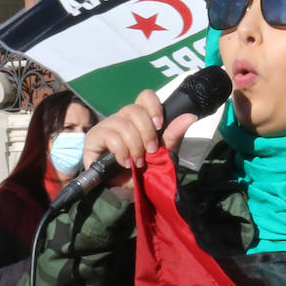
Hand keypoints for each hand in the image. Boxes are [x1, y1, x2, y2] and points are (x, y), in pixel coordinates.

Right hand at [81, 90, 198, 175]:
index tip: (159, 125)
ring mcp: (107, 126)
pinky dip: (121, 152)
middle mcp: (122, 117)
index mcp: (140, 117)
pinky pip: (110, 136)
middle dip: (147, 133)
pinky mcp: (94, 138)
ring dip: (135, 146)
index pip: (145, 96)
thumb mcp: (164, 152)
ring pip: (123, 124)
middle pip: (134, 109)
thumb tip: (190, 116)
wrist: (127, 189)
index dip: (153, 107)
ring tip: (138, 162)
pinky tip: (125, 163)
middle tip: (151, 151)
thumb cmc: (145, 168)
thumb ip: (174, 134)